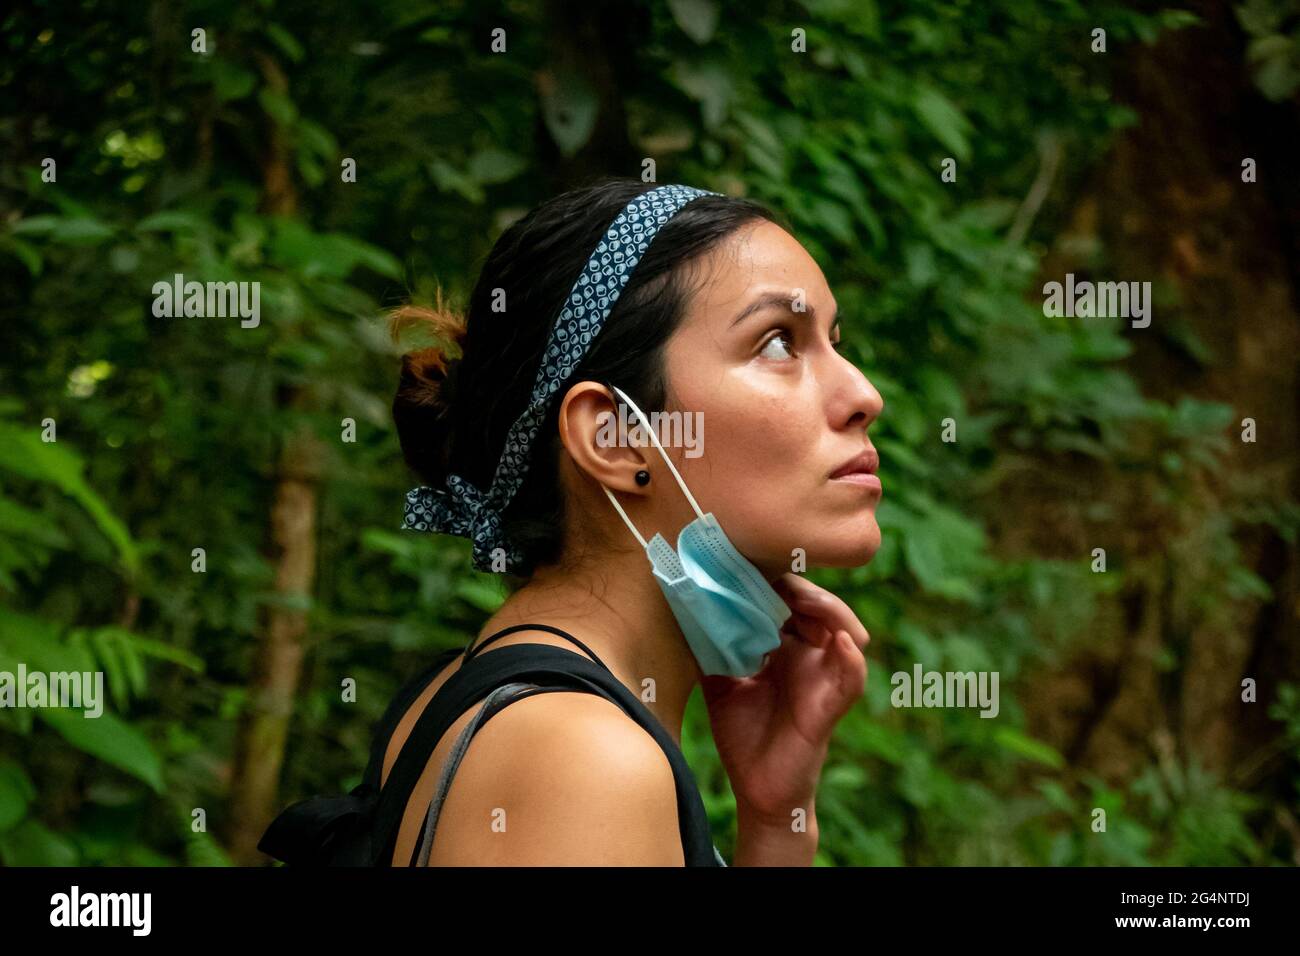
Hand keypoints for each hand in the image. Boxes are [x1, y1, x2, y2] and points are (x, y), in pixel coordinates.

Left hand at [699, 572, 869, 827]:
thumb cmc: (742, 733)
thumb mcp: (719, 681)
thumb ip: (711, 645)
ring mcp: (825, 678)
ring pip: (844, 630)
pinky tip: (841, 641)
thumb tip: (684, 606)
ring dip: (828, 609)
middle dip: (800, 587)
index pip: (789, 600)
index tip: (748, 562)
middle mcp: (811, 655)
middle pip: (819, 606)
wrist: (756, 789)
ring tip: (804, 597)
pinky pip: (852, 676)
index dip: (775, 580)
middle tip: (774, 573)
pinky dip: (850, 657)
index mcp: (786, 645)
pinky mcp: (833, 705)